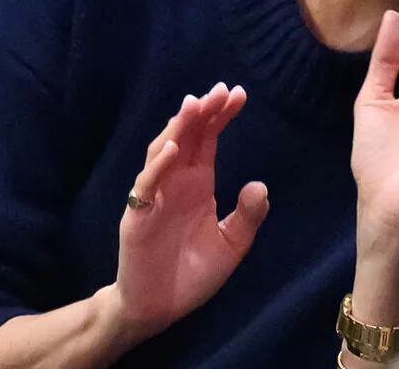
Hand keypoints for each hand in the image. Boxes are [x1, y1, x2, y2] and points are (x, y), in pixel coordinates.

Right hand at [113, 84, 269, 342]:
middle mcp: (175, 183)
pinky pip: (146, 186)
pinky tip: (173, 148)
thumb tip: (260, 185)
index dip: (220, 116)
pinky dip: (158, 166)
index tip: (238, 94)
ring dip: (178, 128)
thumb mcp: (231, 244)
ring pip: (163, 151)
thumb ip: (247, 216)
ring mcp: (154, 197)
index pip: (208, 140)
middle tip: (220, 90)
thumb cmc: (192, 274)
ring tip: (195, 105)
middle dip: (201, 112)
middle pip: (186, 136)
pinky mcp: (138, 217)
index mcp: (197, 183)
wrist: (158, 308)